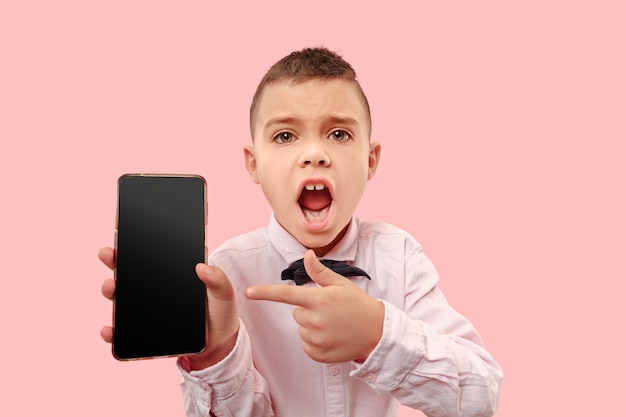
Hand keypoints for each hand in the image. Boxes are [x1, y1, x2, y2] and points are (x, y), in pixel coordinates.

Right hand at [98, 247, 238, 369]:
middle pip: (127, 273)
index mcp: (169, 275)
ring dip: (109, 291)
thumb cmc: (219, 312)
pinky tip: (109, 330)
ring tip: (110, 287)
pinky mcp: (142, 335)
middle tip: (108, 254)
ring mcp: (144, 312)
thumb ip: (217, 279)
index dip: (132, 245)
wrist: (218, 343)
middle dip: (113, 261)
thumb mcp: (223, 292)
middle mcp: (152, 290)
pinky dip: (112, 332)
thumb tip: (202, 266)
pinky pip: (122, 333)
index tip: (121, 235)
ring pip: (120, 299)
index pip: (147, 256)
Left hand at [245, 250, 383, 362]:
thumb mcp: (341, 284)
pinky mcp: (318, 354)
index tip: (248, 292)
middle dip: (308, 310)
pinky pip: (307, 345)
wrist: (377, 332)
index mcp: (319, 299)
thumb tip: (307, 254)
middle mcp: (315, 320)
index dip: (265, 293)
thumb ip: (319, 272)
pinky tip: (332, 337)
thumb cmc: (358, 304)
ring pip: (302, 329)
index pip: (286, 295)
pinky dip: (316, 342)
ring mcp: (316, 339)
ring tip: (334, 325)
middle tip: (330, 311)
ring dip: (313, 326)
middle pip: (296, 313)